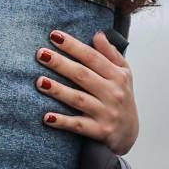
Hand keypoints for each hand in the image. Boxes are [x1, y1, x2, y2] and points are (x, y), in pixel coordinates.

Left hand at [37, 30, 137, 153]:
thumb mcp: (123, 74)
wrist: (129, 133)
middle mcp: (113, 93)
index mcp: (118, 76)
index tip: (54, 36)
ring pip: (78, 99)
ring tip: (40, 81)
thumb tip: (98, 34)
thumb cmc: (121, 98)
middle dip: (61, 64)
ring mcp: (106, 113)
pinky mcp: (99, 131)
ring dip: (59, 91)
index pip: (92, 57)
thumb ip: (110, 54)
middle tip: (41, 54)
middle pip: (83, 75)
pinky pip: (78, 125)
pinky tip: (47, 117)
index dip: (74, 46)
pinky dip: (62, 121)